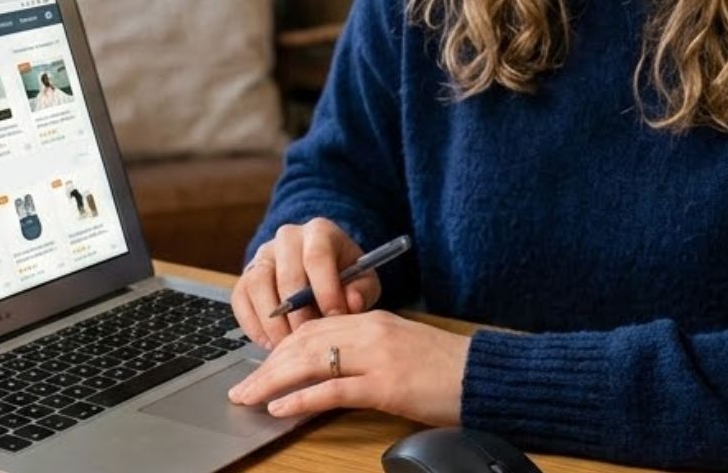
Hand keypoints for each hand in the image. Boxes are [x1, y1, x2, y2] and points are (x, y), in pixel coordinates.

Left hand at [227, 311, 468, 425]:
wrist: (486, 376)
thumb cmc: (447, 368)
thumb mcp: (400, 348)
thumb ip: (365, 351)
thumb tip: (328, 370)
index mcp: (372, 320)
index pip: (313, 328)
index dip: (280, 347)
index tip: (259, 367)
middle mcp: (370, 331)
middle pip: (303, 342)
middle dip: (266, 365)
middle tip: (242, 387)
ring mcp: (377, 357)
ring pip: (310, 361)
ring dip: (272, 380)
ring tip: (249, 397)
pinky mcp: (386, 384)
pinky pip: (333, 389)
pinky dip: (301, 399)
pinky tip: (281, 408)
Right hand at [231, 218, 380, 346]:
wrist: (321, 272)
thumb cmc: (344, 277)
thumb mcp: (363, 280)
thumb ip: (361, 291)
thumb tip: (351, 303)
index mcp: (320, 232)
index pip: (317, 256)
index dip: (325, 290)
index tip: (335, 319)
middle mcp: (287, 238)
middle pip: (286, 274)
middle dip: (299, 313)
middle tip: (311, 340)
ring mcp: (262, 256)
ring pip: (258, 285)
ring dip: (273, 322)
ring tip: (289, 345)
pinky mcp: (245, 276)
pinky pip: (241, 299)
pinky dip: (253, 325)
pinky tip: (270, 343)